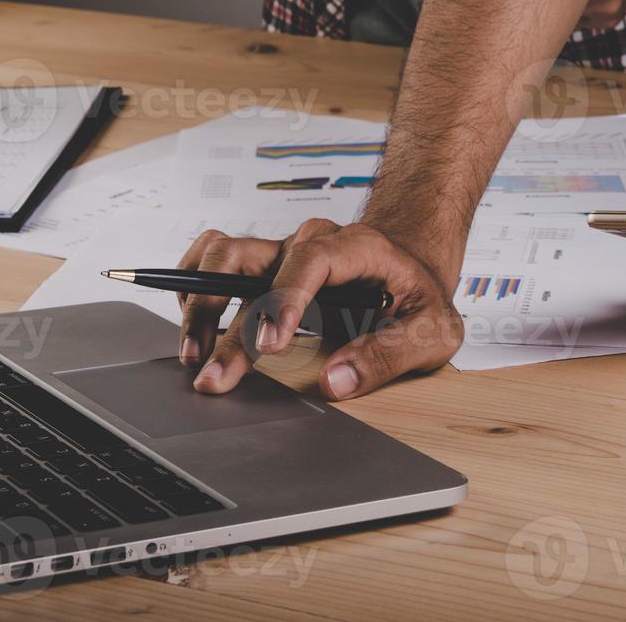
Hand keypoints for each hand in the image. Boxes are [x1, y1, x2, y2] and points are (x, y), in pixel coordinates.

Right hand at [173, 219, 463, 399]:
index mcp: (356, 248)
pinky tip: (193, 327)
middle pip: (250, 259)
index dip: (285, 299)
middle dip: (224, 317)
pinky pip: (215, 259)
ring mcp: (281, 252)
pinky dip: (194, 286)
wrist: (410, 268)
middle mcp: (310, 242)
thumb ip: (389, 354)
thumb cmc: (420, 298)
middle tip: (214, 375)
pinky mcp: (263, 267)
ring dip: (200, 302)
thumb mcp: (433, 331)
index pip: (311, 260)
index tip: (269, 346)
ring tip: (193, 354)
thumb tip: (336, 382)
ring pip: (223, 255)